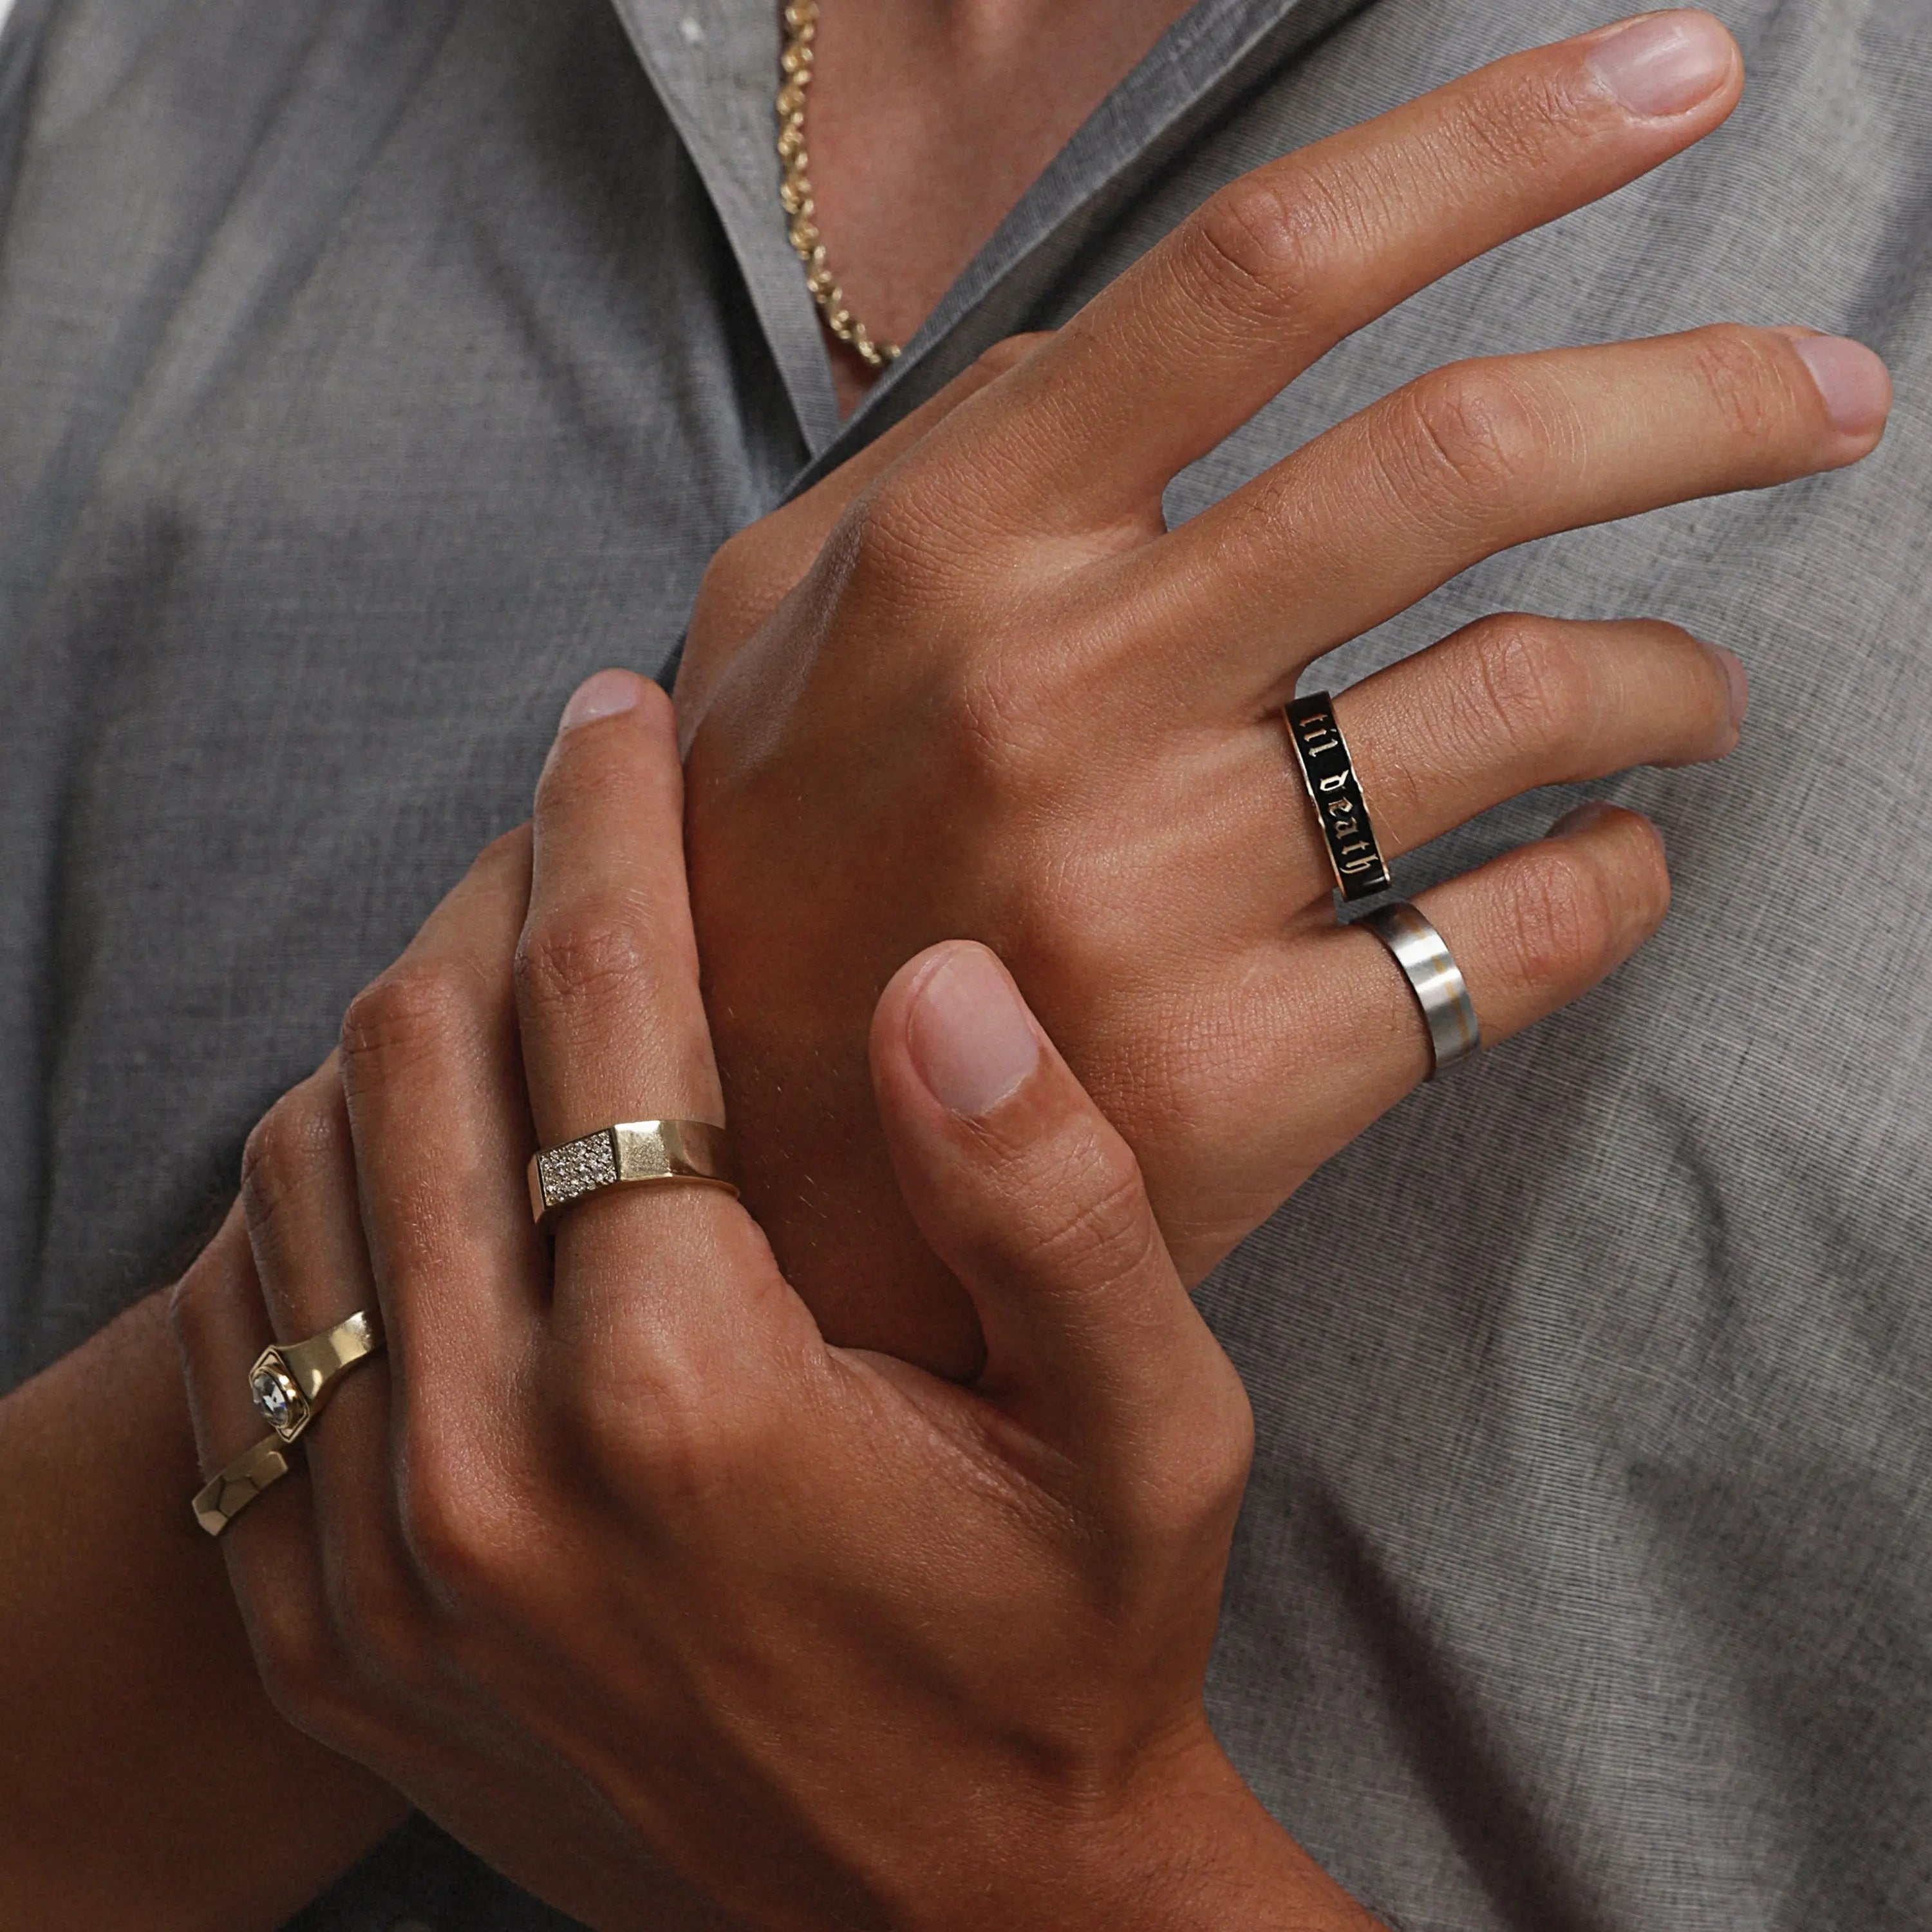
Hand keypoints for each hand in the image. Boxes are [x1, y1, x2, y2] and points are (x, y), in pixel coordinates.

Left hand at [172, 678, 1372, 1931]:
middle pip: (422, 1056)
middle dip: (500, 894)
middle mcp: (488, 1475)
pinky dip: (318, 1200)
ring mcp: (377, 1565)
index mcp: (684, 1393)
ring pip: (305, 1170)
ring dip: (405, 1032)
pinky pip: (243, 1332)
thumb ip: (1055, 1199)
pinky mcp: (331, 1633)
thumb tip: (943, 979)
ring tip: (520, 973)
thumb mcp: (1147, 1436)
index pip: (597, 1009)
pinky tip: (427, 1158)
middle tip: (583, 823)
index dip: (612, 823)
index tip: (620, 713)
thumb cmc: (1064, 1665)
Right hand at [675, 12, 1890, 1374]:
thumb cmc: (763, 886)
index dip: (1494, 146)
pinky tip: (1603, 860)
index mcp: (956, 552)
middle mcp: (1060, 696)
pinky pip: (1524, 934)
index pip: (1258, 274)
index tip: (1675, 82)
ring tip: (1688, 691)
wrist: (739, 1186)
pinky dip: (1617, 878)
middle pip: (1456, 459)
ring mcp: (1156, 895)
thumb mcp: (771, 630)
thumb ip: (935, 462)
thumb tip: (1114, 340)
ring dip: (1669, 675)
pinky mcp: (1239, 1080)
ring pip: (1528, 697)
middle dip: (1692, 399)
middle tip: (1821, 397)